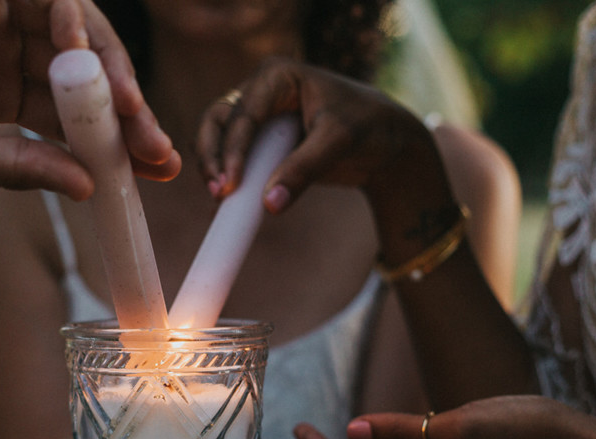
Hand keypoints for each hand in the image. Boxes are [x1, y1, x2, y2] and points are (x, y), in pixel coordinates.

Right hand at [0, 0, 179, 198]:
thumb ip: (19, 164)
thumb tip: (88, 185)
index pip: (68, 113)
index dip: (114, 140)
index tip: (152, 173)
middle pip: (83, 73)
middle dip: (127, 112)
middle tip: (159, 152)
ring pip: (72, 34)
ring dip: (111, 74)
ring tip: (136, 118)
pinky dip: (72, 25)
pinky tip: (97, 69)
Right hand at [193, 56, 454, 262]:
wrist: (384, 141)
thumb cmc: (366, 128)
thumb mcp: (337, 144)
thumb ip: (303, 171)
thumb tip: (269, 204)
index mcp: (277, 77)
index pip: (243, 114)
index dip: (233, 151)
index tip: (230, 185)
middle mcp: (259, 91)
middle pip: (217, 121)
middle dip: (211, 156)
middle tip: (219, 192)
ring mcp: (257, 116)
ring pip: (217, 139)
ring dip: (213, 168)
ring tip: (220, 200)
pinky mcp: (259, 142)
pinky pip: (232, 159)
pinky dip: (226, 179)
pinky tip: (226, 205)